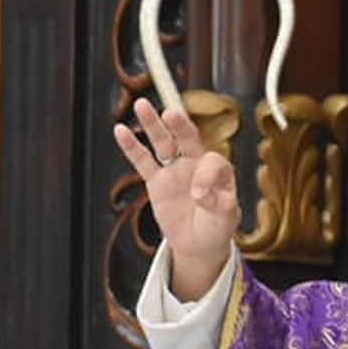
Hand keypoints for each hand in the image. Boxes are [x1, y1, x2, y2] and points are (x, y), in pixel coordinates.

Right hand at [114, 97, 239, 300]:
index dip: (206, 176)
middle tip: (171, 114)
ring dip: (153, 124)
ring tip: (141, 105)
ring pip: (163, 143)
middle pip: (188, 138)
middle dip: (180, 125)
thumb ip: (220, 204)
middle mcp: (197, 164)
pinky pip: (143, 161)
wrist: (199, 244)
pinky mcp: (157, 181)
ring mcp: (175, 170)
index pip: (212, 162)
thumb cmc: (217, 228)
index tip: (199, 196)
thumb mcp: (227, 219)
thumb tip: (201, 193)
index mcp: (220, 171)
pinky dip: (132, 147)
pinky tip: (120, 130)